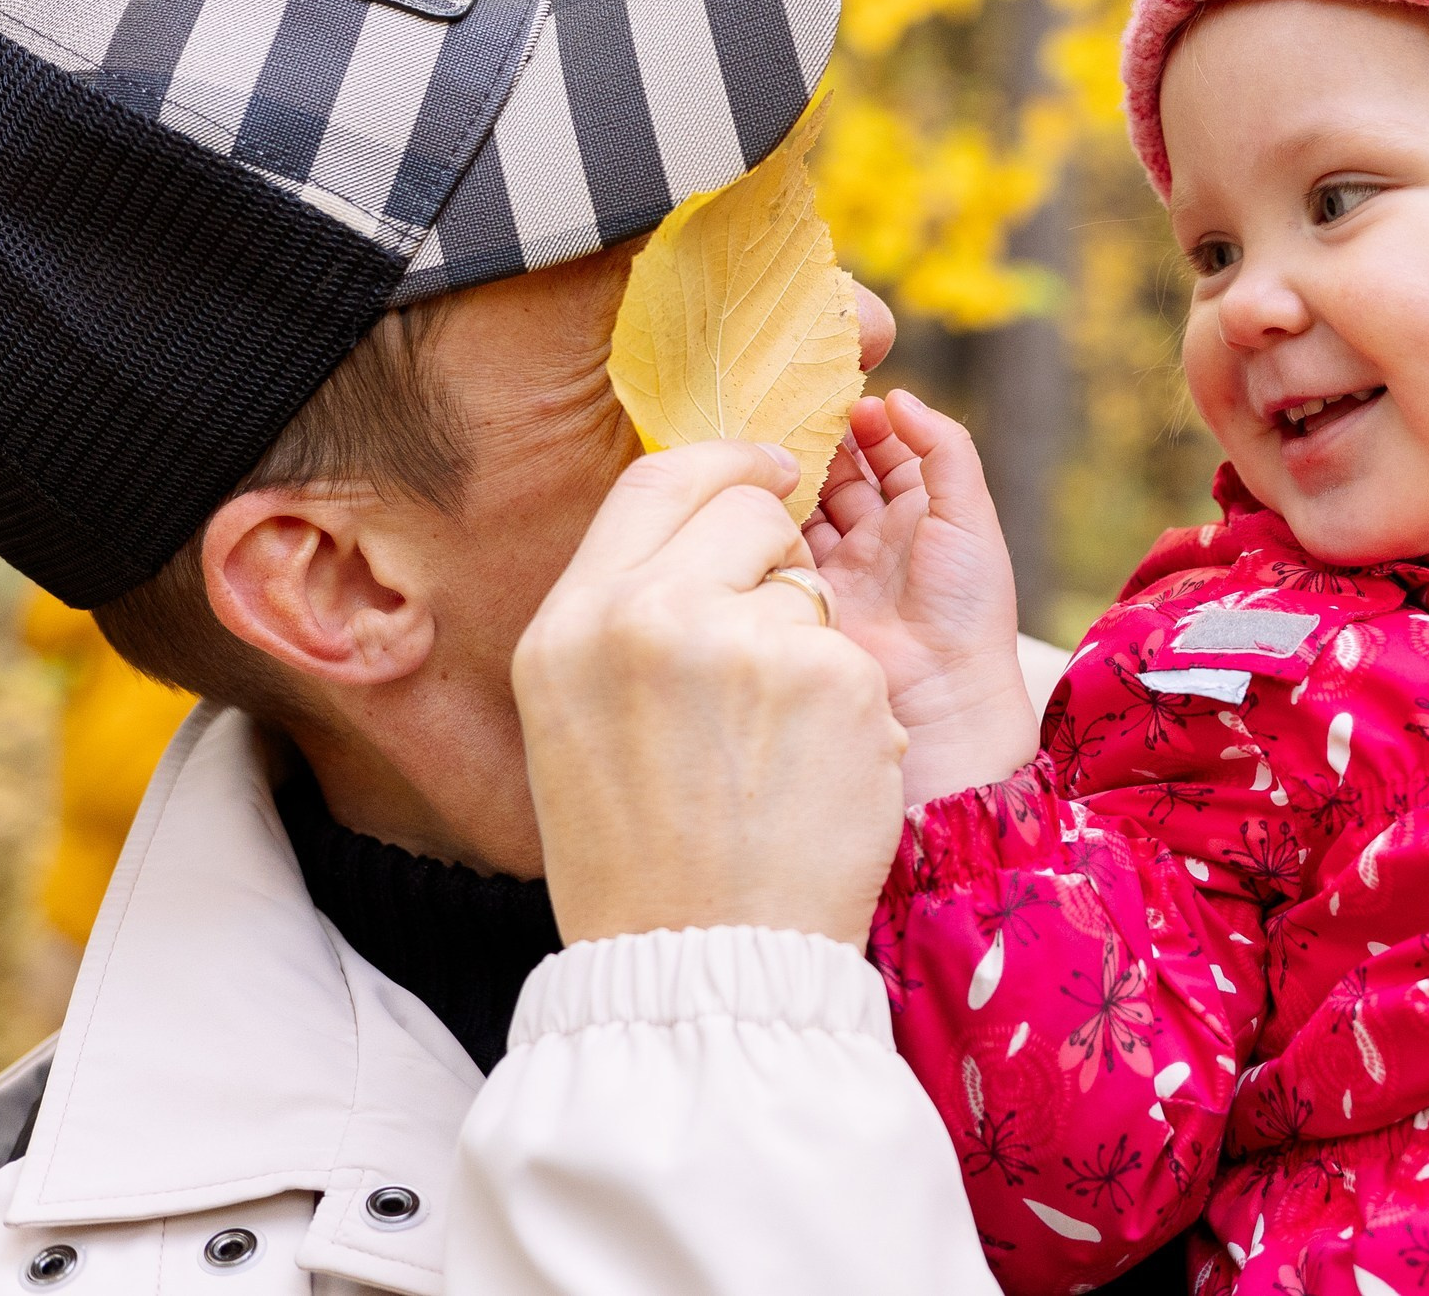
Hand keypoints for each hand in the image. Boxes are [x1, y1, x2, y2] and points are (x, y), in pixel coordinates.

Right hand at [513, 440, 907, 946]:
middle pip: (751, 513)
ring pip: (811, 592)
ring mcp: (753, 644)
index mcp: (576, 618)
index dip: (727, 463)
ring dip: (809, 652)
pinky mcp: (839, 684)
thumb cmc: (634, 850)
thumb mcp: (573, 714)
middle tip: (759, 654)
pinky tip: (810, 782)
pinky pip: (855, 662)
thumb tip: (695, 525)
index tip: (770, 470)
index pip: (660, 478)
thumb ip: (621, 611)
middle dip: (775, 560)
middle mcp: (655, 615)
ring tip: (765, 755)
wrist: (700, 966)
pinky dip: (849, 715)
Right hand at [804, 391, 1038, 806]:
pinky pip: (778, 541)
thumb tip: (900, 396)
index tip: (843, 397)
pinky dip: (767, 513)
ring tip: (770, 441)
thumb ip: (944, 449)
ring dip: (790, 472)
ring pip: (806, 502)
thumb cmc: (967, 605)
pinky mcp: (804, 591)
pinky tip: (756, 487)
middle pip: (841, 472)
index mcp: (925, 513)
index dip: (867, 422)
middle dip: (819, 440)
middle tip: (792, 411)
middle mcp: (879, 536)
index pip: (888, 451)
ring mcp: (839, 564)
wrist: (940, 694)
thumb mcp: (970, 515)